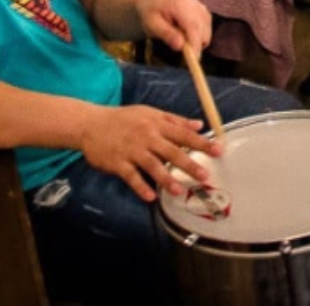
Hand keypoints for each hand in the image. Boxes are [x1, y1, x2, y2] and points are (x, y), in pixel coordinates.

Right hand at [79, 103, 222, 202]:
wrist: (91, 124)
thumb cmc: (124, 119)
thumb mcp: (150, 113)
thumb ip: (175, 120)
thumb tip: (199, 125)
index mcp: (157, 124)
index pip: (184, 133)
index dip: (202, 142)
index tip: (218, 150)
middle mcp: (147, 137)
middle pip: (172, 151)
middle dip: (190, 164)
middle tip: (205, 176)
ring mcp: (132, 151)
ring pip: (152, 166)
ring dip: (166, 179)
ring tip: (179, 191)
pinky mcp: (118, 163)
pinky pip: (131, 177)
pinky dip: (140, 187)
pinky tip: (150, 197)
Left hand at [137, 0, 212, 54]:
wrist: (152, 3)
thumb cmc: (150, 15)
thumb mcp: (152, 25)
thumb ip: (166, 34)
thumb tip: (180, 46)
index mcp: (180, 5)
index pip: (193, 26)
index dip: (195, 44)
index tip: (193, 59)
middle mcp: (194, 4)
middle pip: (203, 30)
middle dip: (196, 45)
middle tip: (181, 51)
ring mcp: (201, 7)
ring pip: (207, 31)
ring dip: (197, 41)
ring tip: (180, 38)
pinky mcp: (204, 11)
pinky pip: (207, 29)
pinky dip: (199, 36)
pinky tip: (186, 33)